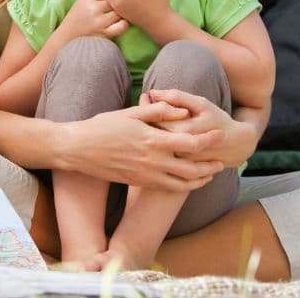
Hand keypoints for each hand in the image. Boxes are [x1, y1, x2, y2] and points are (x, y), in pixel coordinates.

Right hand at [60, 0, 127, 40]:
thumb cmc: (76, 19)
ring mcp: (99, 22)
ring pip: (120, 12)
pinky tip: (121, 23)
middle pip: (115, 0)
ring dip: (123, 12)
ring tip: (122, 13)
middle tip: (122, 4)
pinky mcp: (104, 34)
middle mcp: (93, 9)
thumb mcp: (82, 2)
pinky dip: (124, 24)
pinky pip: (121, 26)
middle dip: (119, 1)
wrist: (67, 38)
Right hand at [66, 102, 223, 190]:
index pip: (191, 143)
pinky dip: (182, 186)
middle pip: (192, 169)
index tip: (219, 133)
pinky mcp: (139, 183)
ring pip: (181, 184)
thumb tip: (182, 110)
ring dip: (199, 181)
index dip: (208, 139)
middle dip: (209, 166)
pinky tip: (186, 181)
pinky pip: (167, 189)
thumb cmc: (102, 126)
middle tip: (221, 161)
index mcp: (152, 140)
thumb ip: (158, 111)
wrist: (78, 149)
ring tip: (209, 175)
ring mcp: (146, 175)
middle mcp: (153, 161)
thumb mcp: (130, 112)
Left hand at [148, 88, 257, 166]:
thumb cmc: (216, 119)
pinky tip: (155, 137)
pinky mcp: (181, 172)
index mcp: (184, 131)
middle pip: (153, 134)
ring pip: (156, 149)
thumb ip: (177, 97)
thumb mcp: (201, 104)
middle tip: (142, 108)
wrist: (235, 146)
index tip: (144, 98)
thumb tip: (152, 92)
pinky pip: (162, 160)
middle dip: (144, 120)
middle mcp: (180, 150)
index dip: (146, 107)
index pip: (155, 119)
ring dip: (148, 135)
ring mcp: (180, 164)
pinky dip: (156, 148)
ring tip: (147, 122)